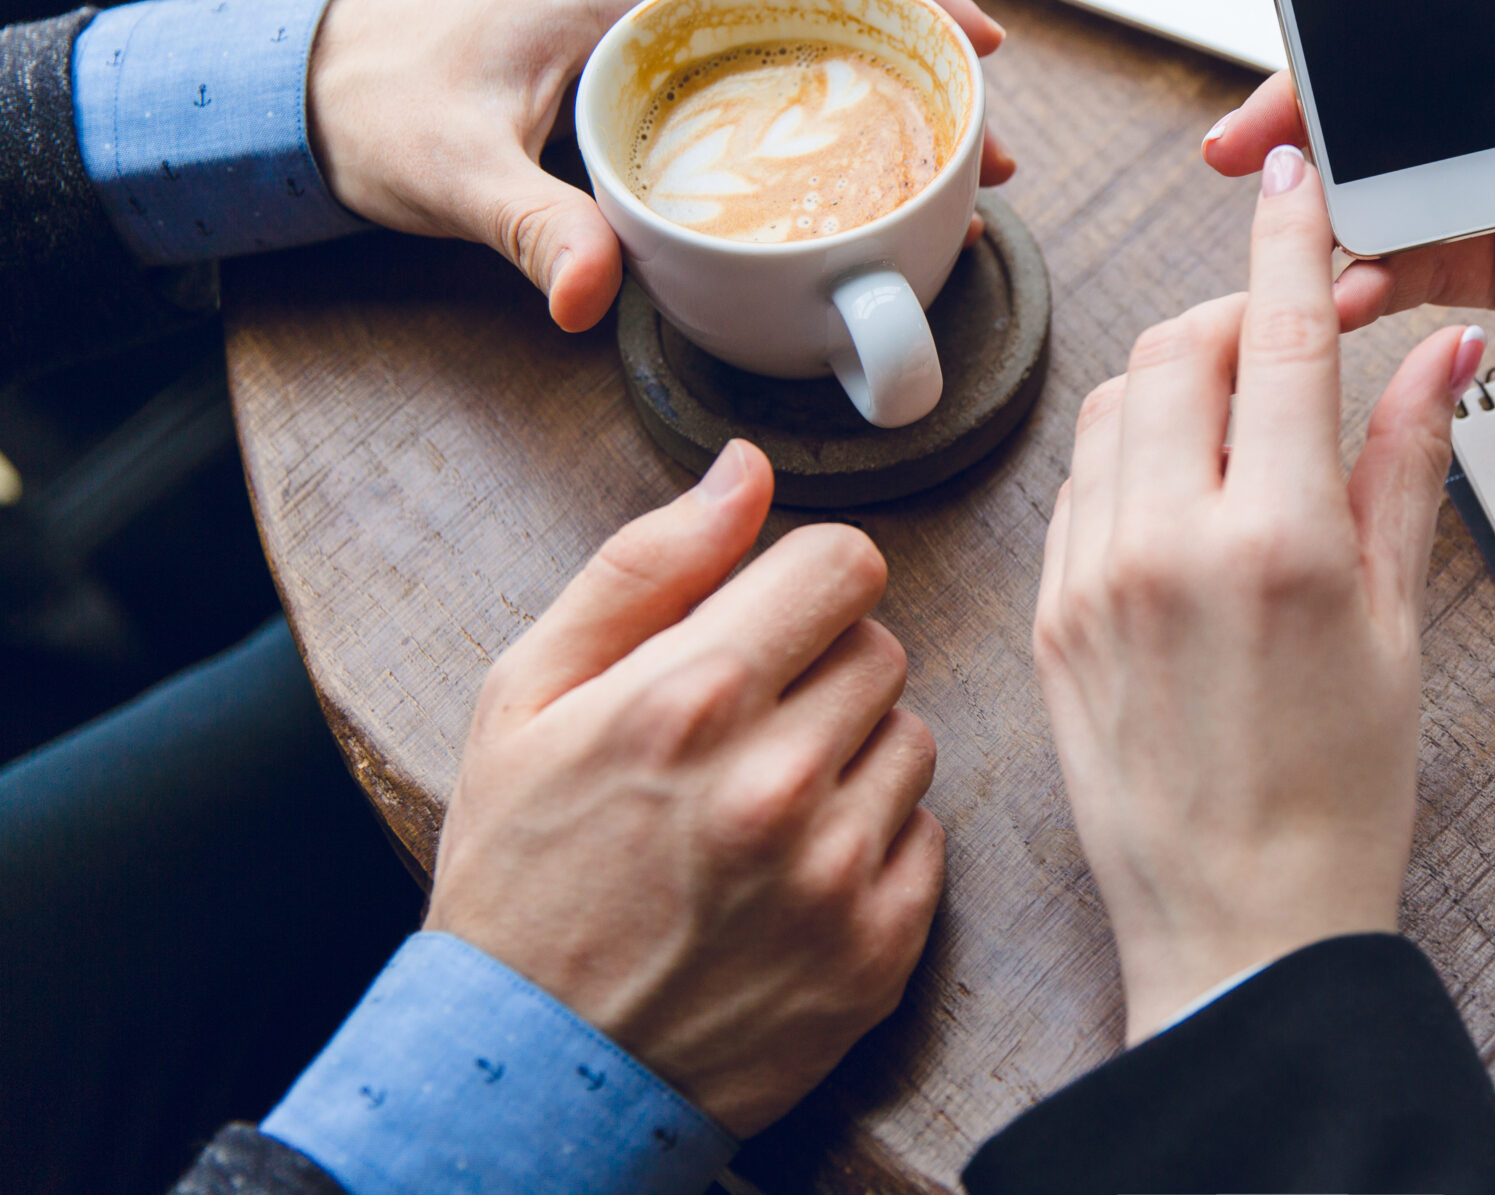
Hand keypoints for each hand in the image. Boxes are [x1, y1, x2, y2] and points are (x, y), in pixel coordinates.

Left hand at [306, 0, 1016, 332]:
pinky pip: (775, 67)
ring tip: (956, 163)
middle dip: (924, 44)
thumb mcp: (448, 168)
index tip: (964, 33)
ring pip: (811, 26)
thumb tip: (590, 295)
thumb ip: (525, 224)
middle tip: (984, 134)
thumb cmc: (378, 102)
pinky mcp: (658, 73)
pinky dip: (840, 106)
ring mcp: (663, 28)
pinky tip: (870, 169)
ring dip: (893, 81)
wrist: (314, 93)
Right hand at [424, 440, 943, 1135]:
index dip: (810, 582)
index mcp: (694, 697)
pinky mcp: (878, 949)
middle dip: (824, 669)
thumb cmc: (518, 874)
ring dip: (855, 756)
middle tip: (748, 730)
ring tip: (764, 807)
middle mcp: (778, 780)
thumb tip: (744, 472)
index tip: (776, 619)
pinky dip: (876, 845)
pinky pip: (927, 837)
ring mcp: (836, 871)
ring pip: (913, 738)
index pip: (846, 563)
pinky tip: (792, 872)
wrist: (524, 1070)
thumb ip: (645, 568)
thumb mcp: (527, 697)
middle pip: (882, 647)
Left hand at [1034, 143, 1487, 1041]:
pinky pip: (1080, 484)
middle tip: (1293, 339)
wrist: (1240, 928)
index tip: (1293, 180)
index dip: (1290, 237)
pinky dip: (1131, 456)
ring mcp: (1092, 579)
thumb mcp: (1398, 622)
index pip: (1278, 334)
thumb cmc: (1336, 799)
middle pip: (1179, 349)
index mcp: (1275, 541)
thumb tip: (1440, 355)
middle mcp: (1167, 545)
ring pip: (1115, 406)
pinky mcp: (1049, 615)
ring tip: (1242, 426)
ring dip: (1179, 382)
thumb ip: (1406, 465)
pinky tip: (1184, 498)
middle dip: (1238, 319)